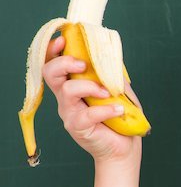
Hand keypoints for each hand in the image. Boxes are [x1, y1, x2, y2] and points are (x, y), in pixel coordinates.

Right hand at [42, 36, 142, 163]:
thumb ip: (111, 73)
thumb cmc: (120, 117)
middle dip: (65, 63)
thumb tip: (111, 54)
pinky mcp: (77, 127)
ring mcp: (69, 113)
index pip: (52, 64)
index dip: (53, 50)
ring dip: (91, 87)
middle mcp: (66, 98)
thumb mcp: (118, 90)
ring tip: (109, 93)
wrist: (124, 147)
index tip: (64, 40)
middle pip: (50, 73)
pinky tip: (119, 110)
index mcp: (72, 85)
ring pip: (67, 90)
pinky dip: (106, 109)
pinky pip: (87, 114)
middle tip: (84, 66)